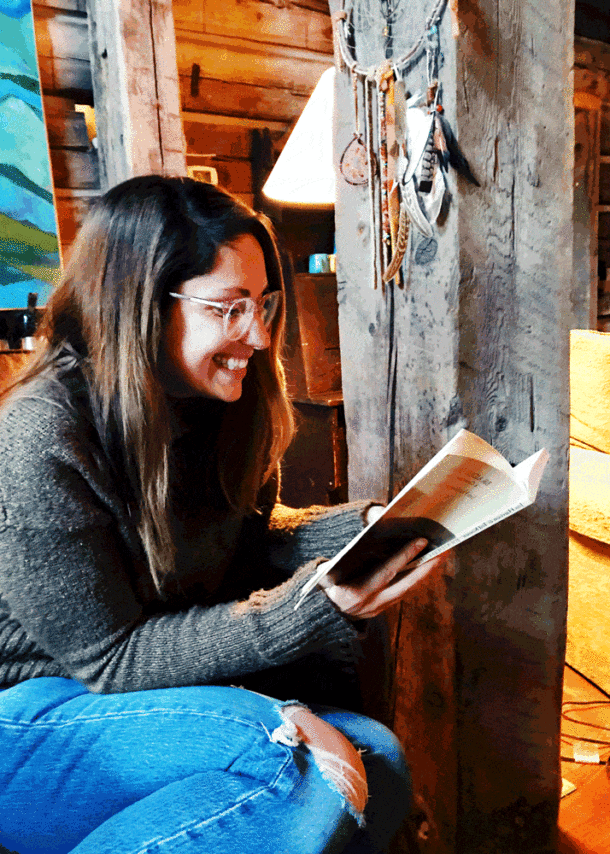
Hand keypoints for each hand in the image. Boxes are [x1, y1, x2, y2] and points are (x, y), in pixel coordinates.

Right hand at [318, 538, 448, 619]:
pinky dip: (413, 579)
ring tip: (438, 555)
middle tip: (443, 550)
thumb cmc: (320, 583)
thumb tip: (374, 518)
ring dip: (423, 573)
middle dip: (426, 568)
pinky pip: (401, 592)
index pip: (385, 572)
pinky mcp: (380, 610)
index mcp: (355, 593)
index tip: (421, 541)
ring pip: (406, 590)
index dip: (404, 556)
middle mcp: (369, 605)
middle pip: (406, 585)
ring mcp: (376, 610)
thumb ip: (348, 544)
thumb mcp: (325, 567)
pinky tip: (423, 566)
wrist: (315, 614)